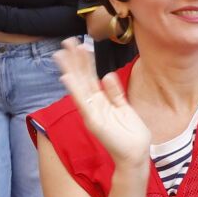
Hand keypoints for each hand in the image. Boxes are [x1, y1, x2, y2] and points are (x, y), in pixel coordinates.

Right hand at [55, 38, 151, 167]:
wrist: (135, 154)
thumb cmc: (130, 134)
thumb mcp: (124, 108)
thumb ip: (115, 92)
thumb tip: (107, 75)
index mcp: (101, 101)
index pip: (90, 77)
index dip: (85, 61)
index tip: (80, 44)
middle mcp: (93, 105)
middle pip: (82, 78)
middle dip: (74, 60)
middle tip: (66, 41)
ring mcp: (92, 112)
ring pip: (79, 87)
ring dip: (70, 70)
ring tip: (62, 54)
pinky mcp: (94, 121)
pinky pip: (83, 103)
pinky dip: (75, 90)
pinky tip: (67, 78)